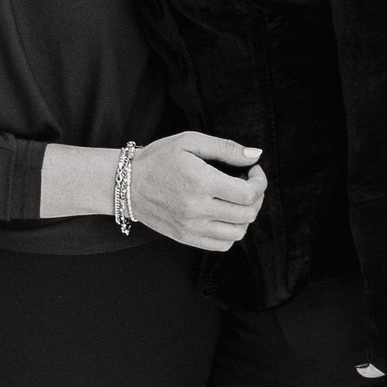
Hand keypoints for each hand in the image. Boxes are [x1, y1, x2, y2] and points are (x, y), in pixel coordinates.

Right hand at [128, 131, 265, 254]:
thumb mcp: (190, 142)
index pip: (248, 194)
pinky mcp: (186, 238)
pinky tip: (224, 215)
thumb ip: (225, 148)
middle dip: (257, 197)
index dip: (260, 182)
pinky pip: (222, 244)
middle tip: (248, 183)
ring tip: (237, 200)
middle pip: (247, 214)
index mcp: (201, 182)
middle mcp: (197, 209)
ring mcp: (191, 227)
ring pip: (238, 233)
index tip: (253, 171)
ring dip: (246, 216)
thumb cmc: (158, 159)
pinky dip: (231, 232)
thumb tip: (255, 156)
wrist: (127, 184)